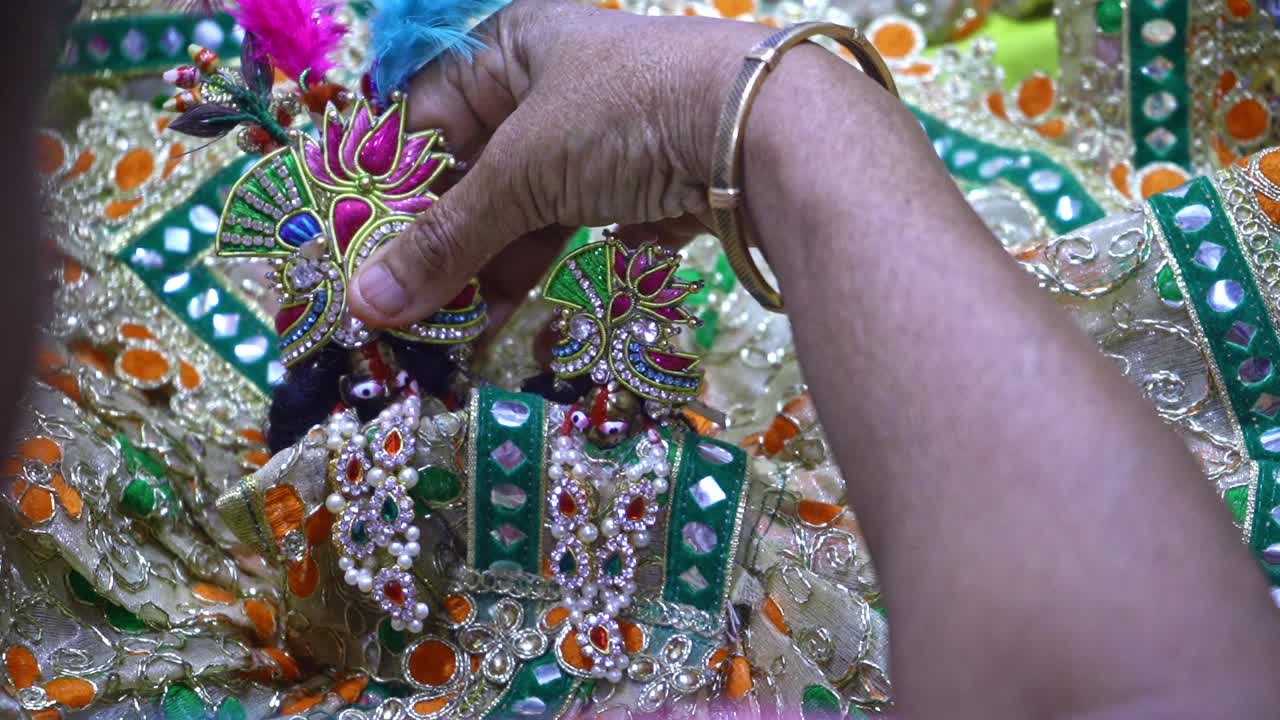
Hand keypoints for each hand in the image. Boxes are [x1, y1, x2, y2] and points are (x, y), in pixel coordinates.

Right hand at [347, 0, 771, 328]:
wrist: (766, 131)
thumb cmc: (625, 115)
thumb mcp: (524, 171)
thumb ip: (448, 240)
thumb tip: (368, 302)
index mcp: (514, 48)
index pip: (427, 117)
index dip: (395, 187)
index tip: (364, 254)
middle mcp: (557, 85)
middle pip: (479, 170)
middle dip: (446, 240)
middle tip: (411, 303)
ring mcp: (606, 137)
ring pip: (530, 207)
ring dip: (494, 266)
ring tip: (458, 323)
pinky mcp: (646, 185)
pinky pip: (580, 229)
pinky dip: (551, 270)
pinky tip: (518, 313)